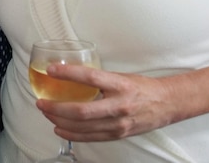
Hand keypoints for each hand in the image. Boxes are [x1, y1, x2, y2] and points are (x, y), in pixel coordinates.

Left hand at [34, 63, 176, 141]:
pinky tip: (60, 128)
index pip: (91, 78)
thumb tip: (71, 74)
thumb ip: (99, 78)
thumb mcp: (121, 76)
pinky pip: (90, 137)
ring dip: (60, 121)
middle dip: (57, 108)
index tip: (51, 70)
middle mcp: (120, 106)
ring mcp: (119, 124)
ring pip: (83, 127)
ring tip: (47, 113)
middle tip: (41, 102)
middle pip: (82, 111)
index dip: (69, 74)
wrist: (166, 104)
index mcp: (120, 85)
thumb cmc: (142, 87)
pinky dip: (72, 134)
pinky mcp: (118, 134)